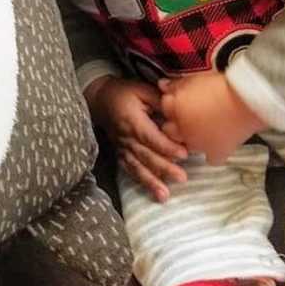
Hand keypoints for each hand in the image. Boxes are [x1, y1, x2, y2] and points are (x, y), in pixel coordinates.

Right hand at [85, 76, 188, 201]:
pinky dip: (141, 182)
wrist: (100, 100)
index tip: (184, 154)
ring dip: (151, 182)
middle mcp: (126, 138)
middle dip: (164, 168)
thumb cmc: (124, 93)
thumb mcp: (142, 90)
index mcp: (132, 120)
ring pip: (137, 167)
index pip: (151, 137)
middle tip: (181, 178)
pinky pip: (130, 170)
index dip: (167, 147)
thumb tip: (180, 109)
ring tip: (165, 196)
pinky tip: (154, 193)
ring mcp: (122, 148)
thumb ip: (160, 101)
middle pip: (146, 156)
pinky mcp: (121, 154)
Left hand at [159, 71, 265, 163]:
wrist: (247, 101)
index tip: (181, 99)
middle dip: (176, 123)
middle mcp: (183, 130)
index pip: (165, 106)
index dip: (173, 102)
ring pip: (186, 146)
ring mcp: (199, 144)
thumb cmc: (222, 86)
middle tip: (189, 115)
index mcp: (176, 109)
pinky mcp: (217, 153)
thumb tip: (162, 85)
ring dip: (190, 139)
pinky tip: (217, 143)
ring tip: (202, 128)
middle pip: (170, 130)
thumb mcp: (196, 78)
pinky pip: (210, 158)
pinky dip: (213, 152)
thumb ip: (176, 84)